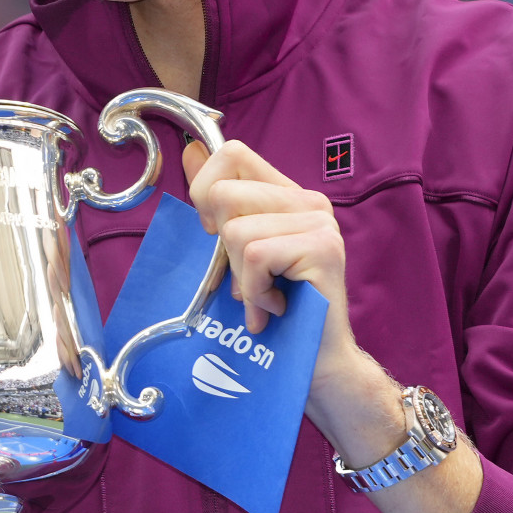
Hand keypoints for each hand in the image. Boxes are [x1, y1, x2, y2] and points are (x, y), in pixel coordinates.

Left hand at [183, 139, 380, 440]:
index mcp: (287, 195)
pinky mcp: (323, 248)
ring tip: (264, 296)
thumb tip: (189, 149)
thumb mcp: (234, 252)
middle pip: (224, 194)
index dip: (205, 189)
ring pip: (236, 231)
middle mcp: (308, 202)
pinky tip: (274, 307)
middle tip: (249, 277)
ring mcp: (320, 223)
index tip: (214, 233)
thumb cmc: (274, 312)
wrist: (315, 363)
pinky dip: (254, 292)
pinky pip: (255, 257)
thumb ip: (217, 203)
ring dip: (240, 276)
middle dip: (222, 247)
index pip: (232, 153)